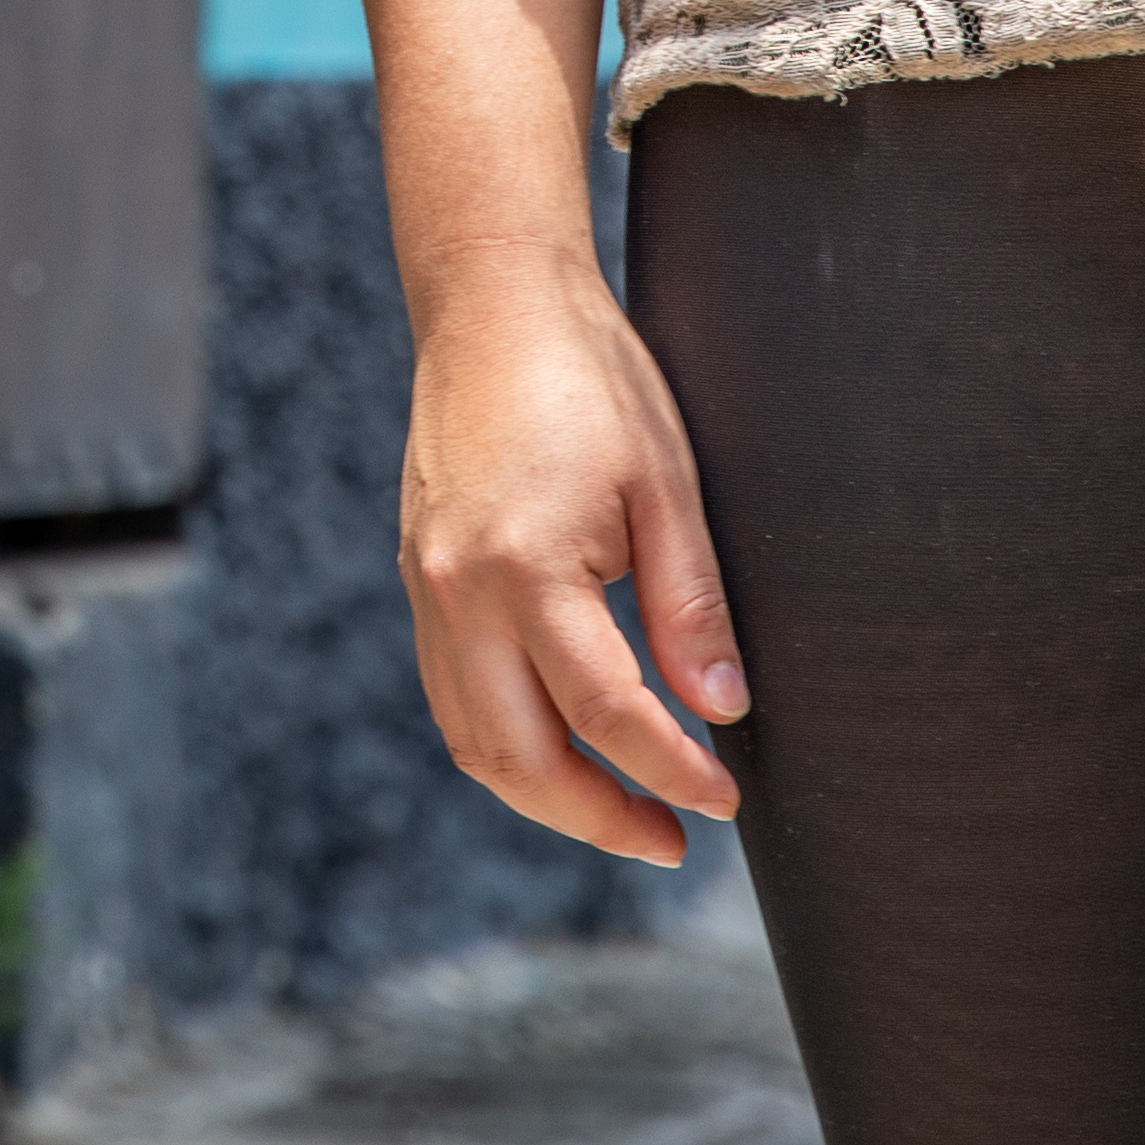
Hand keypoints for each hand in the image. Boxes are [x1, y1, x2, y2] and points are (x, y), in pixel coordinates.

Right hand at [397, 260, 748, 860]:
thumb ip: (690, 607)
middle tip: (673, 839)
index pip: (608, 712)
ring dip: (547, 796)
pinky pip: (453, 699)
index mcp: (527, 568)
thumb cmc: (593, 380)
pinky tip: (563, 747)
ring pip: (475, 743)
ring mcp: (427, 593)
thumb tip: (722, 713)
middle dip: (599, 817)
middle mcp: (460, 595)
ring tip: (623, 812)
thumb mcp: (667, 484)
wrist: (492, 306)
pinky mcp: (419, 583)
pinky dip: (506, 746)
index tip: (724, 800)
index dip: (672, 770)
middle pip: (522, 758)